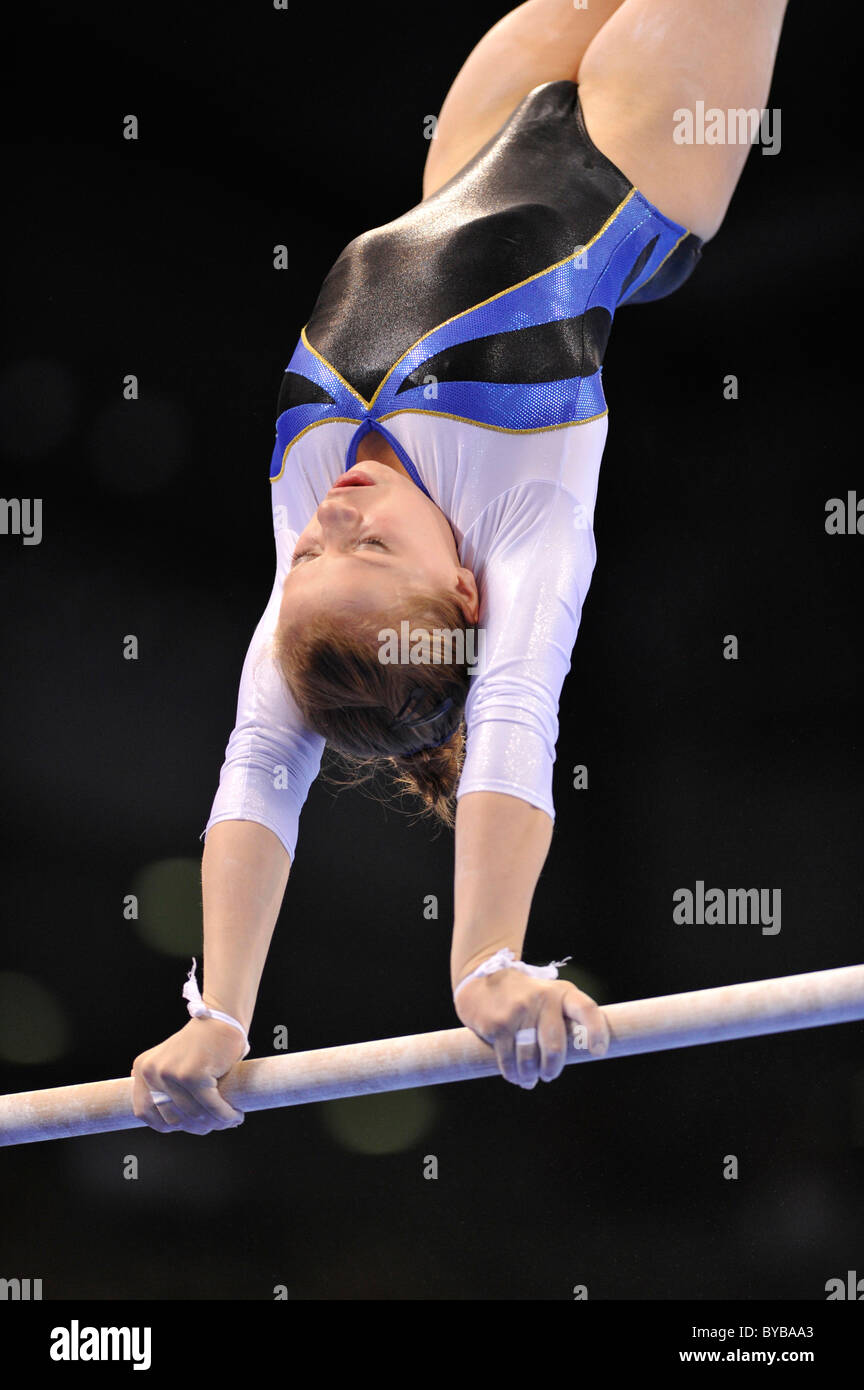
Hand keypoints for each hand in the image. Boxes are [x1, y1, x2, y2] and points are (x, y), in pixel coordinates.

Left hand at [131, 1017, 246, 1134]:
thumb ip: (163, 1085)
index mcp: (142, 1069)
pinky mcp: (194, 1075)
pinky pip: (212, 1107)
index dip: (165, 1124)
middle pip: (172, 1118)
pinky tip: (235, 1116)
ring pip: (194, 1115)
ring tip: (228, 1120)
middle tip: (215, 1125)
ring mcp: (172, 1073)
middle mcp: (152, 1071)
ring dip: (214, 1123)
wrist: (221, 1020)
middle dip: (196, 1127)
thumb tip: (166, 1121)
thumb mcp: (172, 1061)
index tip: (185, 1125)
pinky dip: (226, 1115)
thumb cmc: (201, 1044)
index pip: (144, 1111)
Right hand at [455, 969, 608, 1088]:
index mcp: (561, 992)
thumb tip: (578, 1056)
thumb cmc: (525, 997)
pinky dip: (512, 1073)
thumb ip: (564, 1019)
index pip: (586, 1009)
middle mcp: (542, 998)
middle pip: (554, 1045)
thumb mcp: (549, 996)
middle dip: (552, 1067)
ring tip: (529, 1079)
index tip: (598, 1052)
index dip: (596, 1031)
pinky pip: (508, 1060)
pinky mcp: (498, 1024)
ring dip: (530, 1075)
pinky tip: (514, 1075)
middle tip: (548, 1075)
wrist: (482, 981)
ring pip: (529, 1058)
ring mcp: (518, 1011)